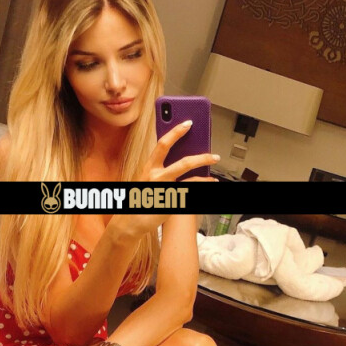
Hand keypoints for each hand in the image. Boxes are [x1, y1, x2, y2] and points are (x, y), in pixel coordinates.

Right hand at [109, 121, 219, 239]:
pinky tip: (210, 182)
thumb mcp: (148, 180)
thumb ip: (161, 169)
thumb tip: (183, 159)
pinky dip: (203, 185)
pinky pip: (191, 191)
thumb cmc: (140, 199)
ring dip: (205, 171)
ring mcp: (165, 189)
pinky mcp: (171, 201)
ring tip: (215, 166)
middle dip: (201, 157)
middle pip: (183, 162)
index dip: (176, 132)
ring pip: (190, 178)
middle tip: (214, 155)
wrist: (131, 222)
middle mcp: (157, 176)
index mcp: (149, 168)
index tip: (188, 123)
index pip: (163, 144)